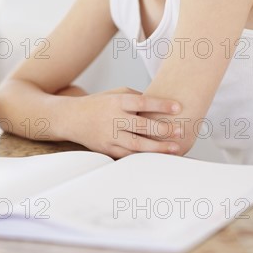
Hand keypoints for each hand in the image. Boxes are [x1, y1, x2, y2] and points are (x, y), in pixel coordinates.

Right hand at [66, 87, 181, 158]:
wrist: (72, 118)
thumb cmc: (100, 103)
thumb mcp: (116, 93)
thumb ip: (137, 98)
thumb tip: (161, 105)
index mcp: (117, 102)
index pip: (142, 102)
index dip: (160, 104)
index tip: (178, 107)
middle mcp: (113, 119)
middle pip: (141, 125)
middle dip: (163, 129)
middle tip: (180, 130)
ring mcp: (110, 136)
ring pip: (136, 144)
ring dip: (157, 148)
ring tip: (175, 148)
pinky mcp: (107, 149)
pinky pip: (128, 156)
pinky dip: (143, 158)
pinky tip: (158, 158)